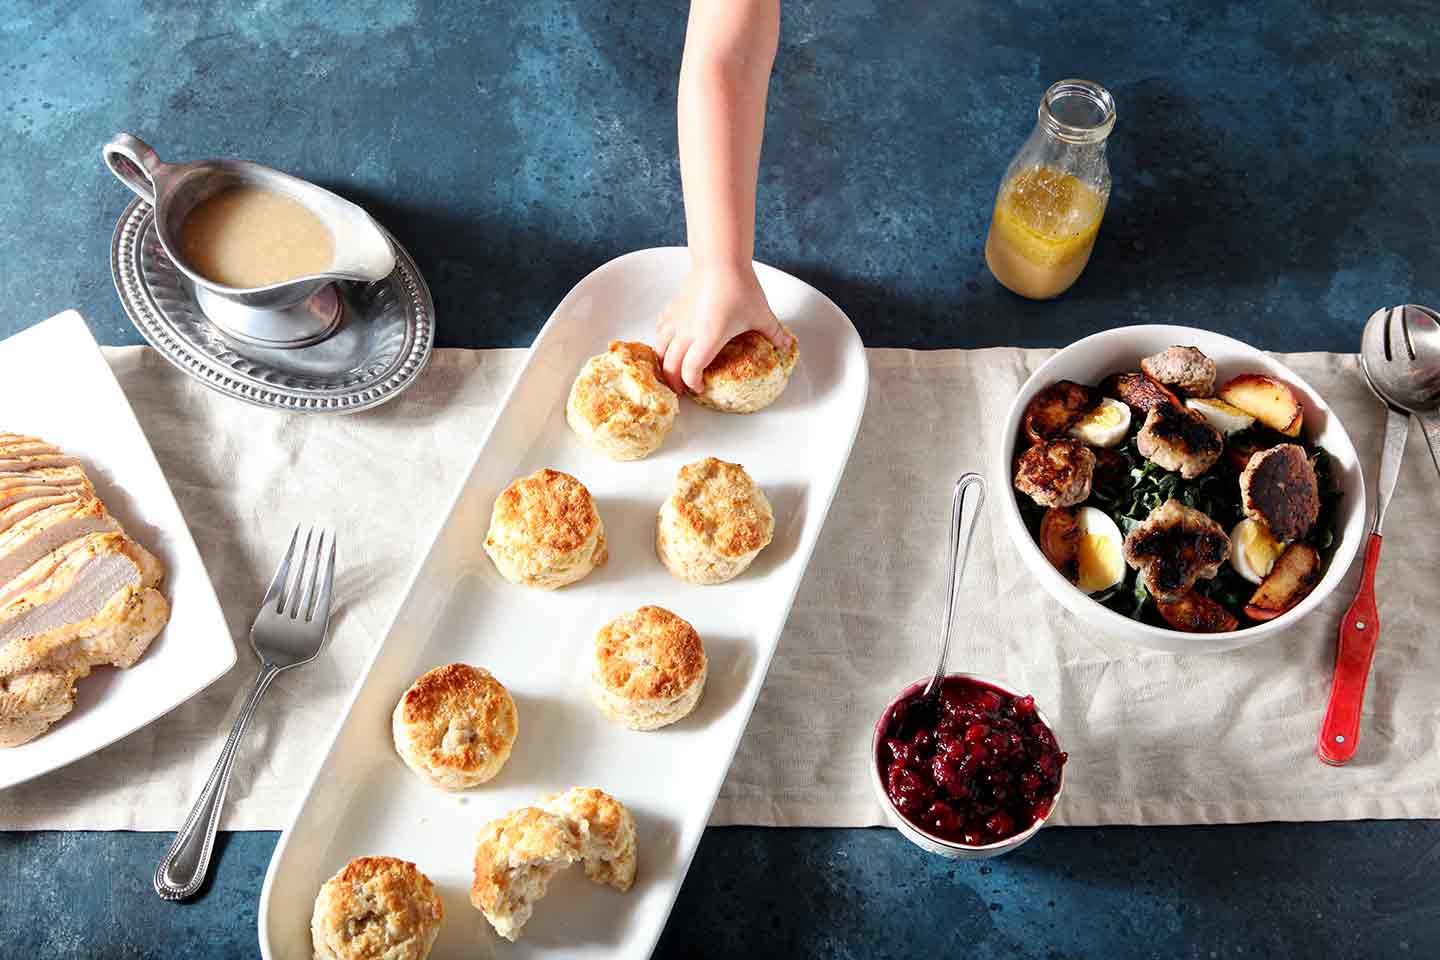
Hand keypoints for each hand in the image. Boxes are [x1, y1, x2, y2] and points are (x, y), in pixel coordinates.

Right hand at [655, 263, 791, 393]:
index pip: (690, 370)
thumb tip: (786, 345)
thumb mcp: (761, 314)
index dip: (692, 383)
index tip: (700, 387)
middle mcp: (688, 332)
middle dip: (674, 381)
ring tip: (670, 369)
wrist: (720, 259)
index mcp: (707, 338)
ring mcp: (677, 319)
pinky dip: (662, 339)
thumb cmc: (739, 286)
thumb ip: (774, 333)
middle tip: (681, 389)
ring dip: (663, 362)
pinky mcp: (673, 307)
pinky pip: (661, 328)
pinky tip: (669, 341)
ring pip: (660, 348)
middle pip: (670, 365)